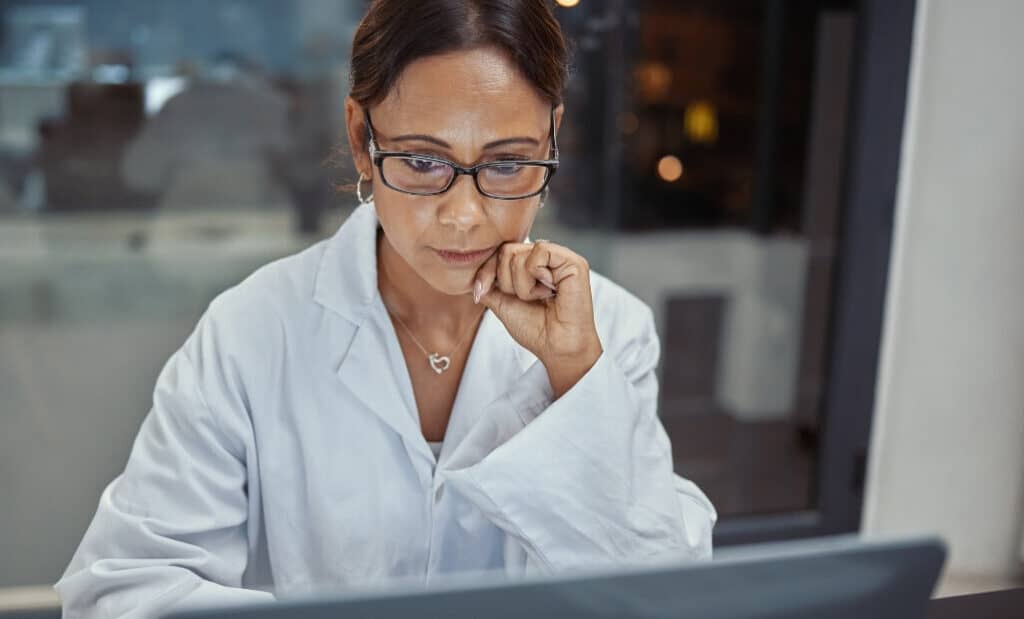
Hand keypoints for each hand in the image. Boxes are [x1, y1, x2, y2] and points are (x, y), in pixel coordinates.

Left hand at [472, 241, 602, 397]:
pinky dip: (535, 276)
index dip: (487, 270)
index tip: (481, 291)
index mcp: (532, 264)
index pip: (500, 251)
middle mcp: (546, 257)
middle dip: (506, 282)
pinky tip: (549, 291)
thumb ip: (488, 282)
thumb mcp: (501, 301)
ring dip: (522, 285)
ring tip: (540, 297)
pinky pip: (539, 252)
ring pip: (519, 253)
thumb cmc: (536, 328)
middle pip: (506, 250)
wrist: (556, 348)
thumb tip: (471, 269)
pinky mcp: (573, 262)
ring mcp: (561, 257)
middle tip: (527, 299)